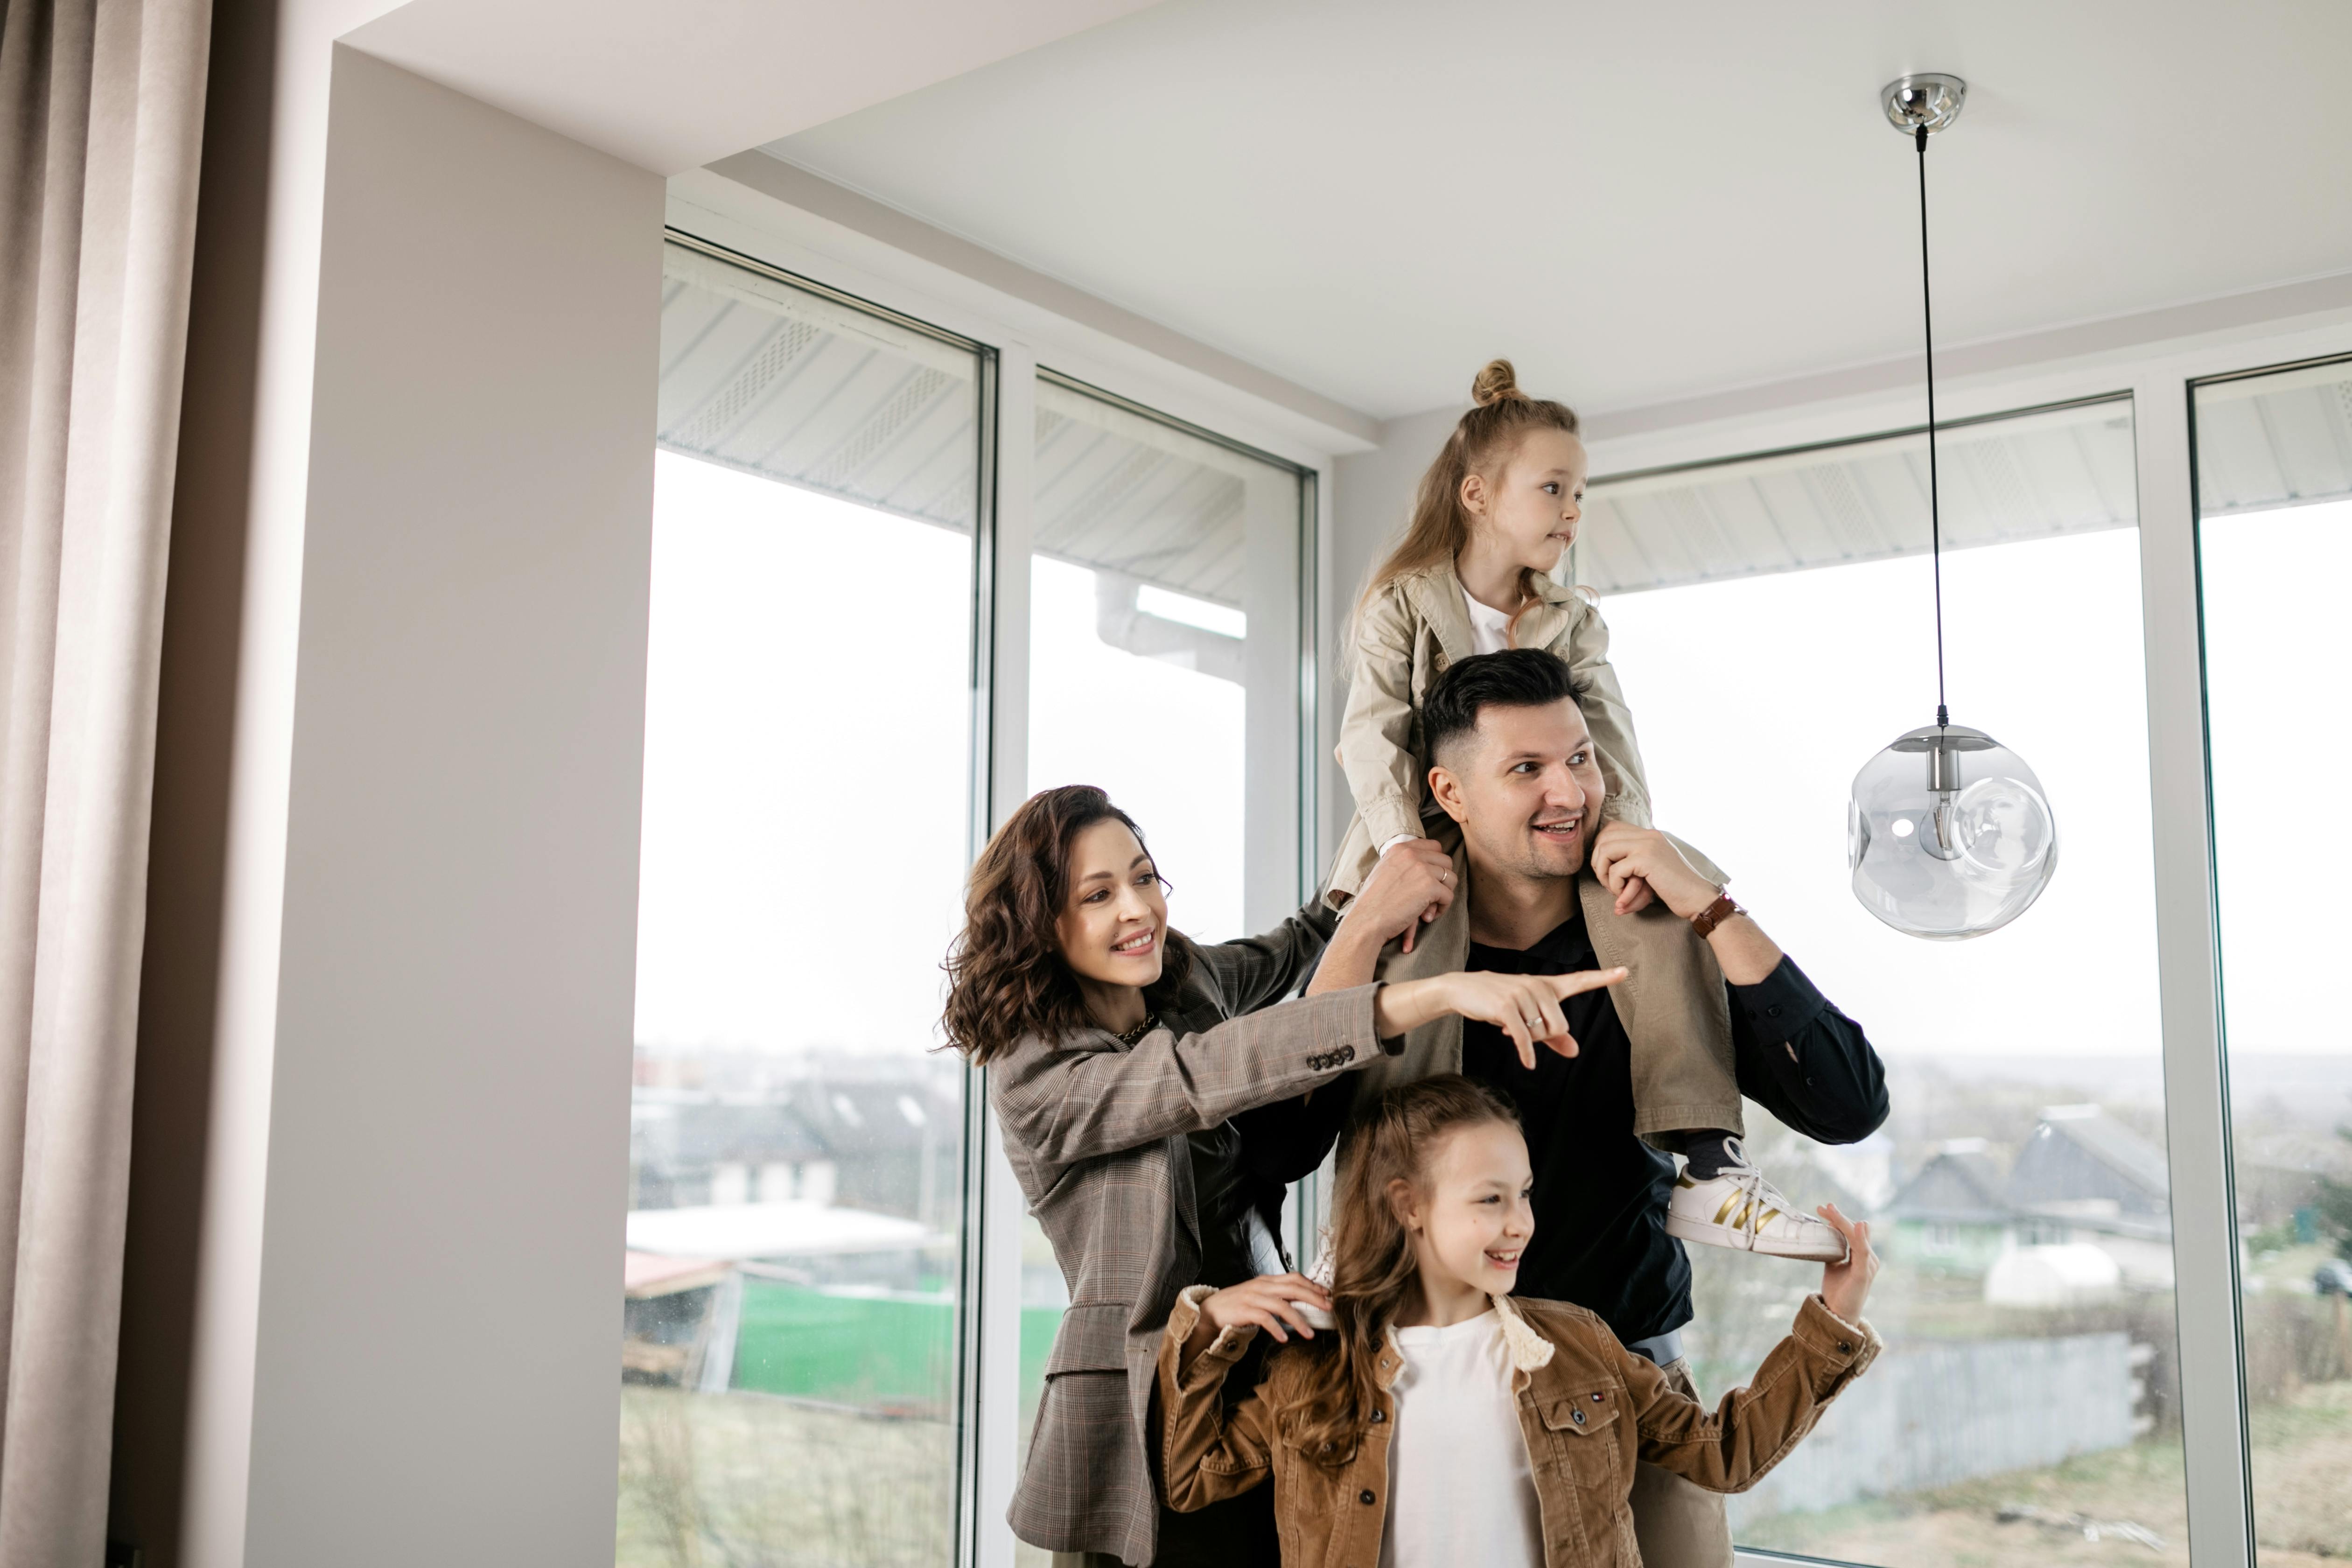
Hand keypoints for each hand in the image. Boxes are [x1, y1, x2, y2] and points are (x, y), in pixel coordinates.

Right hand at [1199, 1273, 1330, 1344]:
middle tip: (1328, 1308)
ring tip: (1310, 1334)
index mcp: (1268, 1281)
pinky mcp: (1244, 1310)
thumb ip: (1278, 1295)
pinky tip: (1284, 1338)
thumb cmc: (1239, 1305)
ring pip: (1281, 1305)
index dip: (1312, 1285)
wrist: (1211, 1310)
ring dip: (1298, 1320)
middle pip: (1293, 1288)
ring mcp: (1253, 1297)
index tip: (1328, 1294)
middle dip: (1313, 1298)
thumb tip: (1302, 1302)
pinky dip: (1276, 1328)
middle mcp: (1262, 1286)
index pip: (1294, 1278)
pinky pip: (1264, 1318)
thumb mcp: (1260, 1295)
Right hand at [1347, 838, 1456, 954]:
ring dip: (1444, 894)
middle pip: (1446, 861)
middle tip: (1432, 897)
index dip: (1437, 864)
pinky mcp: (1429, 886)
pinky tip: (1427, 916)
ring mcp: (1421, 869)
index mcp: (1400, 849)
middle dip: (1443, 880)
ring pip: (1451, 878)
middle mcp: (1411, 854)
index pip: (1434, 846)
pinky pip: (1448, 896)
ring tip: (1430, 908)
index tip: (1430, 879)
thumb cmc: (1373, 902)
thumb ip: (1403, 864)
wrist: (1366, 920)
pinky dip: (1442, 908)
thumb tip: (1426, 868)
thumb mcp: (1384, 872)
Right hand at [1436, 968, 1625, 1068]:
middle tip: (1525, 1030)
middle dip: (1544, 1037)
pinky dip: (1527, 1054)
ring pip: (1542, 1033)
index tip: (1625, 971)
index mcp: (1546, 986)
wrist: (1462, 990)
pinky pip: (1526, 1039)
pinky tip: (1527, 1062)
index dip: (1604, 977)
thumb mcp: (1527, 1016)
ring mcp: (1522, 995)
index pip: (1580, 980)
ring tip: (1512, 1029)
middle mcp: (1538, 986)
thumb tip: (1574, 1051)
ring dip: (1529, 1041)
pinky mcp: (1506, 1007)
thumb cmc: (1499, 1003)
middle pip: (1561, 1026)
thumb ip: (1553, 1035)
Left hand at [1589, 823, 1716, 919]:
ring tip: (1615, 889)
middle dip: (1598, 861)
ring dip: (1604, 874)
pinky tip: (1624, 895)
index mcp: (1650, 835)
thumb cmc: (1674, 890)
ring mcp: (1648, 844)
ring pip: (1605, 850)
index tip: (1607, 870)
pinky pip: (1615, 869)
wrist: (1699, 899)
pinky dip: (1614, 885)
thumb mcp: (1651, 870)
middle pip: (1604, 837)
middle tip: (1608, 882)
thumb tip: (1595, 860)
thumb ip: (1630, 861)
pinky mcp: (1647, 859)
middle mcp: (1649, 834)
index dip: (1601, 848)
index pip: (1611, 828)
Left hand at [1817, 1205, 1877, 1323]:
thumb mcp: (1834, 1265)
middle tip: (1823, 1207)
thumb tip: (1826, 1234)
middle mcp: (1868, 1258)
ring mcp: (1868, 1265)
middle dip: (1838, 1217)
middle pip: (1855, 1230)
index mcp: (1862, 1255)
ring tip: (1830, 1210)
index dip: (1838, 1219)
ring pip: (1856, 1237)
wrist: (1839, 1314)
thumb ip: (1834, 1250)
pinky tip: (1857, 1226)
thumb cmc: (1839, 1290)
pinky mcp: (1863, 1273)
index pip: (1852, 1231)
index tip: (1821, 1209)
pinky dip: (1860, 1238)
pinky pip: (1862, 1251)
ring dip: (1843, 1221)